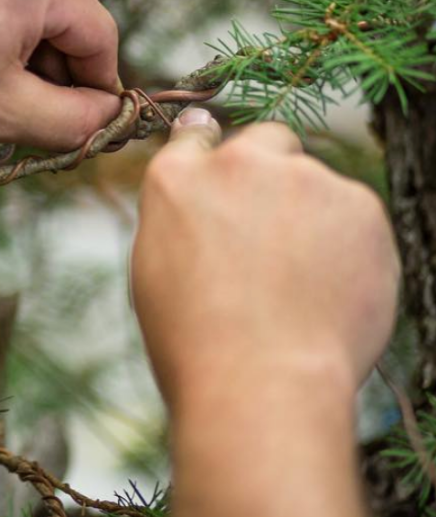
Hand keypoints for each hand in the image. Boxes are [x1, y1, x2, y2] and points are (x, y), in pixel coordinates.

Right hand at [131, 110, 399, 410]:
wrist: (262, 381)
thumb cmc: (195, 342)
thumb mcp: (157, 267)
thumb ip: (184, 217)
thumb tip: (208, 203)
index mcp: (175, 178)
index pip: (196, 135)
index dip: (213, 154)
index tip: (225, 170)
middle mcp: (237, 162)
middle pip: (266, 140)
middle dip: (270, 171)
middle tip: (271, 232)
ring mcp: (302, 178)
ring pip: (315, 183)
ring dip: (310, 214)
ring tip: (300, 285)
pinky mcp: (359, 203)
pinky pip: (354, 214)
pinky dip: (348, 243)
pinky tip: (329, 291)